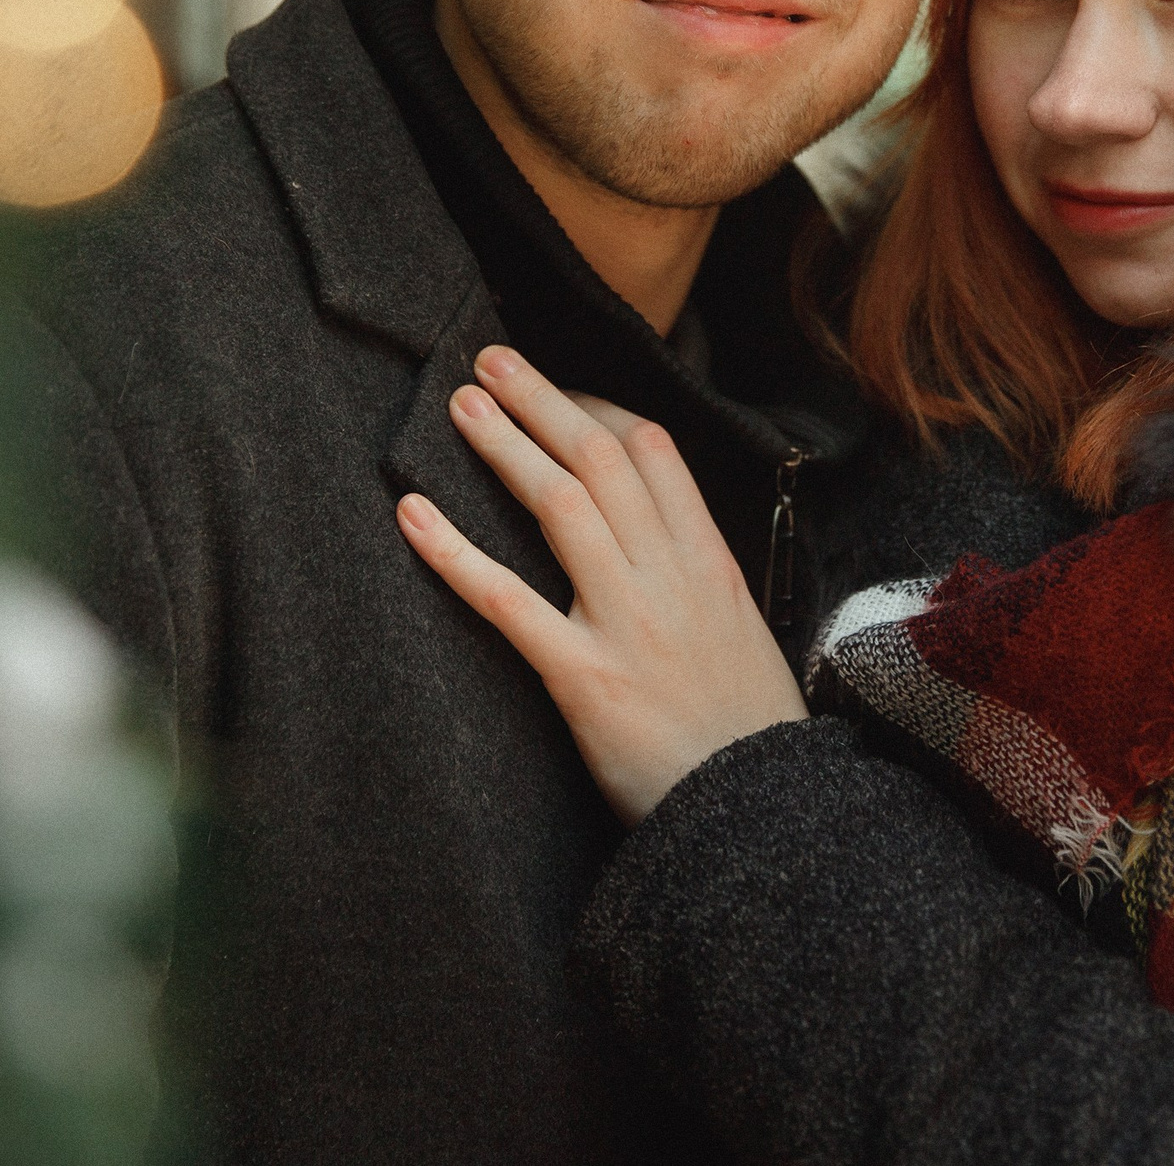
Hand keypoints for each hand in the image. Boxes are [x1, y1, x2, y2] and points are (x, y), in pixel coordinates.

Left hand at [396, 345, 808, 824]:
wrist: (760, 811)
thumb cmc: (746, 731)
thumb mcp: (742, 632)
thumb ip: (700, 577)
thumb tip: (659, 533)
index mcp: (709, 563)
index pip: (653, 454)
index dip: (596, 409)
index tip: (557, 390)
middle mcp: (669, 577)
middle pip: (600, 460)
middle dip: (542, 400)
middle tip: (489, 361)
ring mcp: (627, 623)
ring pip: (560, 506)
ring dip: (504, 446)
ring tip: (459, 405)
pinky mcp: (584, 677)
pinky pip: (508, 602)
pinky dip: (455, 552)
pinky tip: (414, 515)